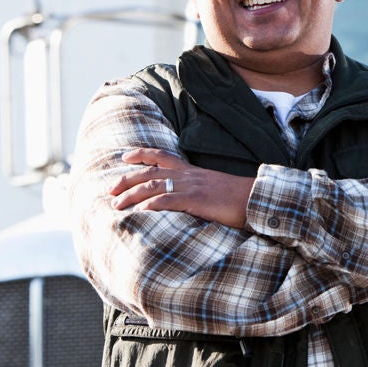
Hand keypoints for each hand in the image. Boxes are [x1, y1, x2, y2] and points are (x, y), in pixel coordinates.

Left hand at [109, 148, 254, 228]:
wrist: (258, 199)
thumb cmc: (240, 198)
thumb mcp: (216, 189)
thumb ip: (201, 191)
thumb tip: (190, 199)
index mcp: (193, 172)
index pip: (163, 157)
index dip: (142, 155)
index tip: (125, 157)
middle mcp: (189, 176)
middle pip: (150, 172)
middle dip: (127, 179)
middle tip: (110, 189)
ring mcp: (192, 187)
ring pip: (153, 186)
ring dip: (132, 195)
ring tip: (116, 205)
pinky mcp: (197, 200)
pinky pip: (169, 200)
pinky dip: (151, 204)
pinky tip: (140, 211)